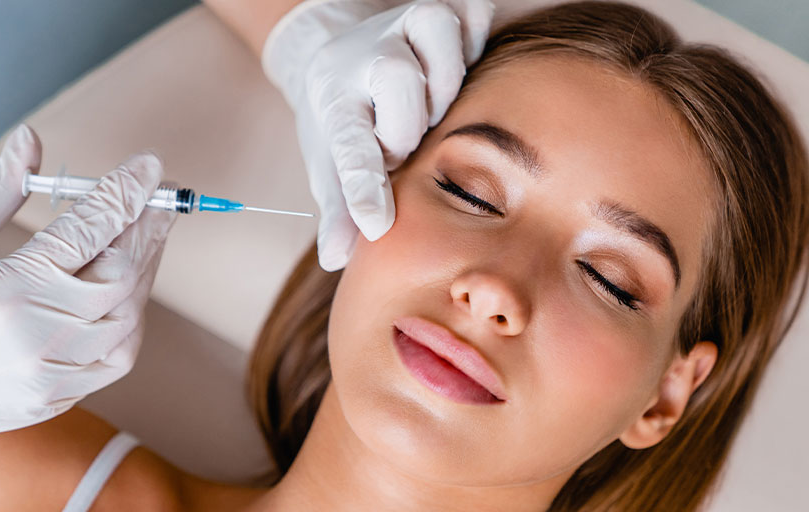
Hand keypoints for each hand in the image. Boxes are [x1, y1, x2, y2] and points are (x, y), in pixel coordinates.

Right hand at [0, 125, 175, 448]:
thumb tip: (32, 138)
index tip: (150, 165)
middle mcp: (38, 335)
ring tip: (146, 235)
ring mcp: (52, 373)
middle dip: (148, 228)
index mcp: (8, 289)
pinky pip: (117, 356)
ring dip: (145, 270)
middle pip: (121, 273)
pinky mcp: (59, 398)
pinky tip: (128, 289)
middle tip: (163, 197)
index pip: (88, 229)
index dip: (125, 192)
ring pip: (128, 316)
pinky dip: (131, 317)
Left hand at [263, 0, 493, 269]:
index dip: (363, 187)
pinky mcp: (442, 8)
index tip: (376, 223)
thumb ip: (338, 210)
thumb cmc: (345, 120)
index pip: (348, 146)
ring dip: (446, 78)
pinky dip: (477, 41)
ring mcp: (403, 25)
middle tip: (407, 142)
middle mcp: (366, 56)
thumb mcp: (330, 164)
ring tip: (438, 106)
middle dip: (409, 123)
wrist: (341, 54)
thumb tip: (334, 260)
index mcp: (334, 101)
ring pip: (437, 31)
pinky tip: (465, 69)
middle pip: (397, 78)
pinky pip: (473, 14)